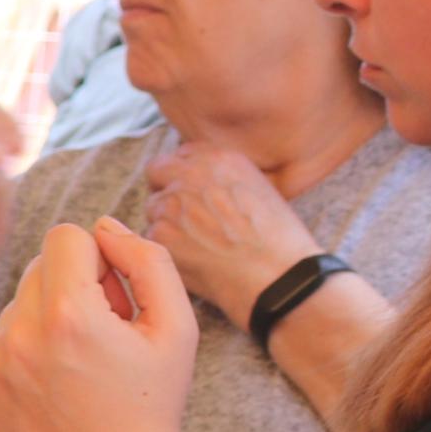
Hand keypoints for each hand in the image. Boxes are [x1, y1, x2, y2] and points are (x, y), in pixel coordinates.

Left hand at [0, 218, 198, 431]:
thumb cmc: (153, 403)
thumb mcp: (176, 328)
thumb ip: (147, 260)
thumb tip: (105, 226)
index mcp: (69, 315)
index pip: (66, 236)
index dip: (99, 258)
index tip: (114, 295)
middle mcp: (19, 335)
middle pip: (39, 266)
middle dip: (74, 286)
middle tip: (103, 332)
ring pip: (17, 304)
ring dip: (47, 319)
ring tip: (79, 365)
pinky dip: (25, 352)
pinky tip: (54, 386)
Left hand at [143, 142, 318, 325]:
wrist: (280, 276)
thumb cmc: (279, 241)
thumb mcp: (261, 189)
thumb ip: (224, 179)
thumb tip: (204, 185)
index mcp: (218, 158)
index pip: (182, 154)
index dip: (184, 175)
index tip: (192, 192)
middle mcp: (191, 173)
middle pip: (157, 171)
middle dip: (164, 189)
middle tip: (182, 216)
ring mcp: (171, 202)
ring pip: (152, 207)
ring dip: (166, 223)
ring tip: (198, 245)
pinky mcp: (159, 233)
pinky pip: (150, 237)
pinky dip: (166, 249)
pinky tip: (193, 260)